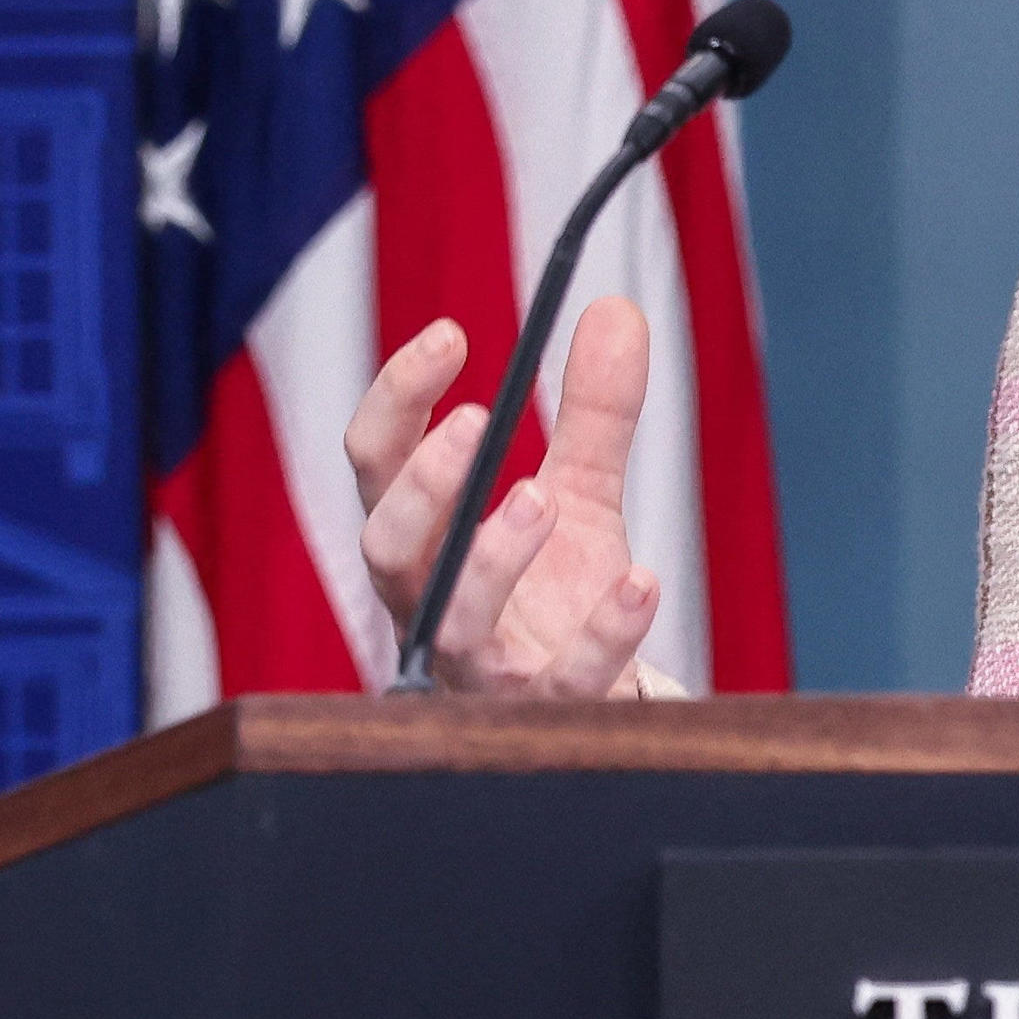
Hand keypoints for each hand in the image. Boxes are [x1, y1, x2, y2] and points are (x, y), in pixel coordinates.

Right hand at [344, 298, 663, 696]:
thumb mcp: (579, 491)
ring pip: (450, 622)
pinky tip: (641, 582)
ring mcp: (481, 665)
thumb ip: (593, 410)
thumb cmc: (558, 594)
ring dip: (489, 558)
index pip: (377, 463)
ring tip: (540, 499)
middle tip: (474, 422)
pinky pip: (561, 682)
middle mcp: (433, 601)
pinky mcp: (541, 711)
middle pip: (386, 546)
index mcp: (425, 538)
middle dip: (420, 486)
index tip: (452, 334)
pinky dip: (601, 634)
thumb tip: (616, 308)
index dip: (398, 398)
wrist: (600, 695)